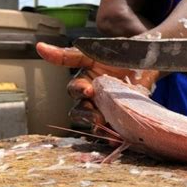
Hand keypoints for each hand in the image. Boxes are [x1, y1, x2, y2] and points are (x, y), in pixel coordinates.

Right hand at [36, 42, 158, 140]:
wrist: (147, 60)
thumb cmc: (119, 53)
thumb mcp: (95, 53)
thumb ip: (69, 55)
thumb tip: (39, 47)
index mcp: (84, 82)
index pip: (74, 90)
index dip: (79, 91)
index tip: (89, 90)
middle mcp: (93, 98)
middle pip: (80, 112)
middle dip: (87, 114)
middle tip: (97, 114)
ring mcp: (107, 108)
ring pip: (94, 124)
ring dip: (98, 128)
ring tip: (106, 129)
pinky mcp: (121, 116)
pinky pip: (113, 130)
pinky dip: (113, 136)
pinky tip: (117, 138)